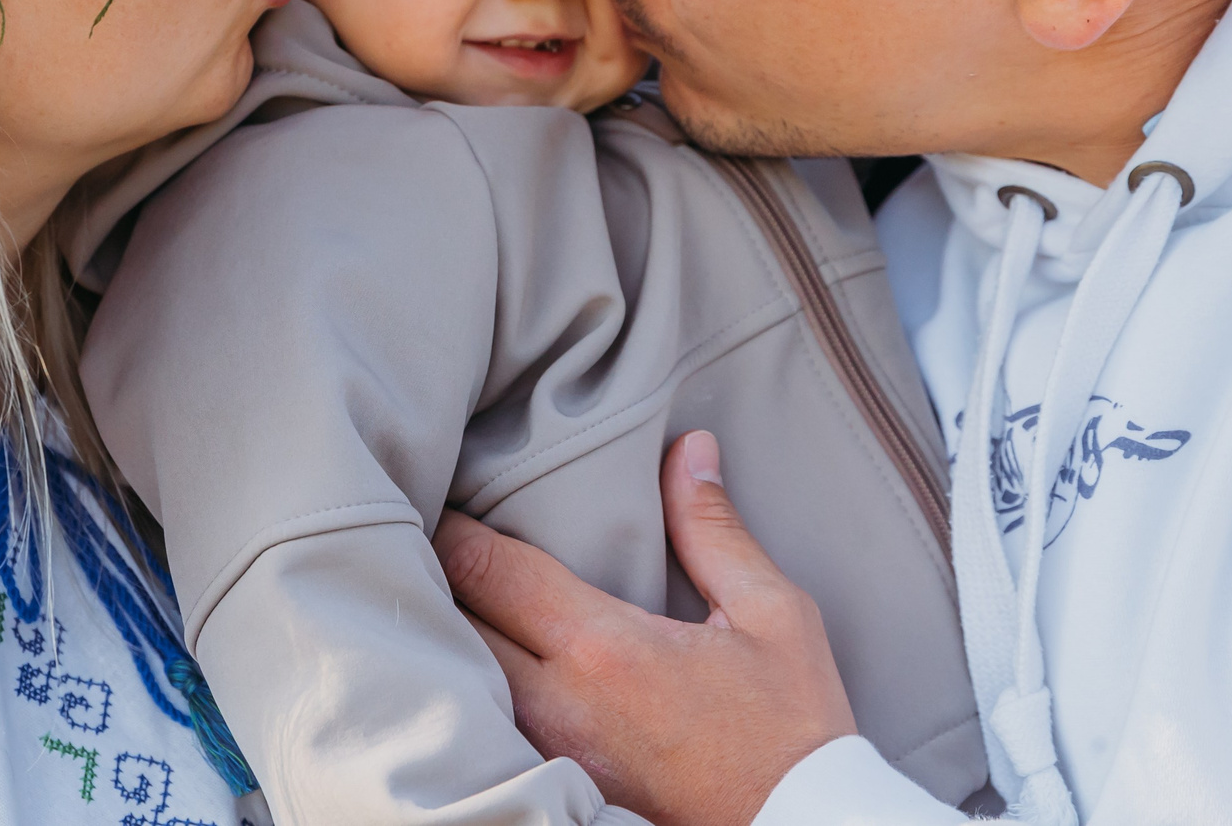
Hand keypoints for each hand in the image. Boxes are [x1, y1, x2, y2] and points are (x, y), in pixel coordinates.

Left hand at [434, 431, 856, 825]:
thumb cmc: (793, 729)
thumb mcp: (772, 614)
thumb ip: (713, 529)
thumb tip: (688, 448)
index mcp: (604, 648)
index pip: (487, 569)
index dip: (454, 527)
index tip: (446, 495)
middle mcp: (558, 703)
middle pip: (453, 623)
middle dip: (439, 575)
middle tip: (437, 537)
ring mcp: (550, 752)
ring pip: (461, 679)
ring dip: (454, 632)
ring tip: (459, 594)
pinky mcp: (558, 784)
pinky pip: (489, 724)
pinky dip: (475, 686)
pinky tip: (494, 662)